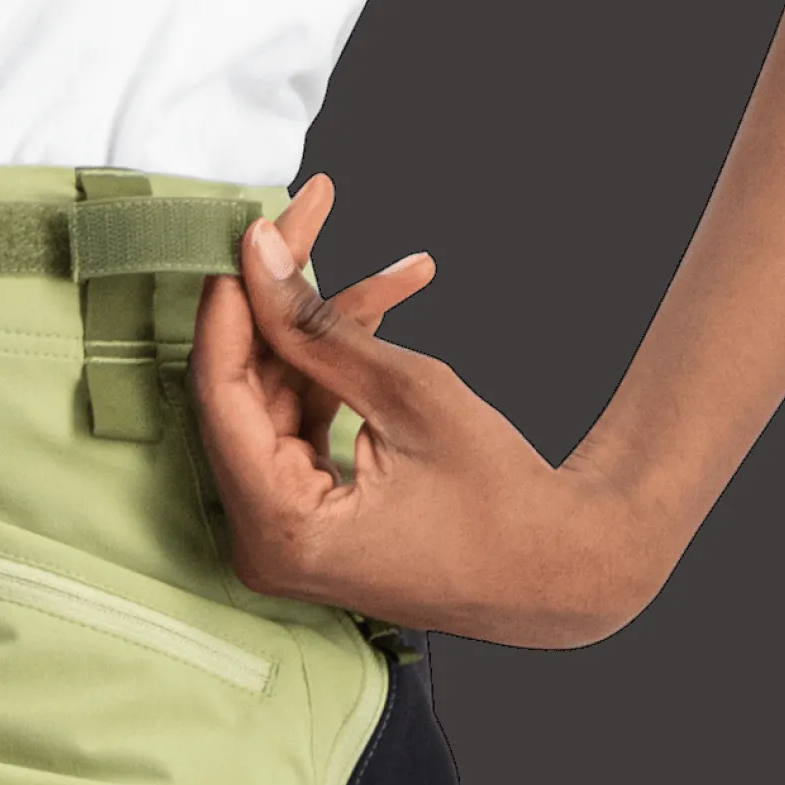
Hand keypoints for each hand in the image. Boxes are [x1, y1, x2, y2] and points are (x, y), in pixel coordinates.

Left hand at [189, 176, 667, 648]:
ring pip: (278, 398)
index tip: (252, 228)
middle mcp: (263, 541)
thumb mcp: (410, 395)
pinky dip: (338, 370)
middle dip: (285, 300)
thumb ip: (319, 325)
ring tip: (394, 273)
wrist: (563, 567)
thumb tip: (256, 254)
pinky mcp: (308, 515)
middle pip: (245, 389)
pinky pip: (304, 423)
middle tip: (310, 216)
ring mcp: (283, 532)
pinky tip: (386, 308)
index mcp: (280, 528)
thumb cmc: (504, 500)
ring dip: (327, 330)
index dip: (234, 301)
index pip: (221, 391)